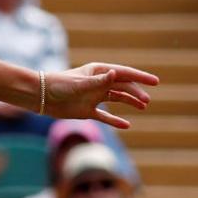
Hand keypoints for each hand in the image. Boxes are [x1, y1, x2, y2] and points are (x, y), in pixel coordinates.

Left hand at [43, 63, 158, 128]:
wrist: (42, 97)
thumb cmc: (60, 85)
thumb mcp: (81, 83)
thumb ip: (99, 81)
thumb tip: (116, 74)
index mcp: (99, 72)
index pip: (124, 73)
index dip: (140, 77)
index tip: (155, 82)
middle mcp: (98, 83)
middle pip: (123, 87)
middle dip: (136, 93)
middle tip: (146, 101)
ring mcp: (94, 97)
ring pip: (117, 99)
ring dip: (130, 102)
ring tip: (143, 107)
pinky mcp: (87, 110)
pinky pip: (105, 116)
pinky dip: (115, 121)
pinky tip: (126, 125)